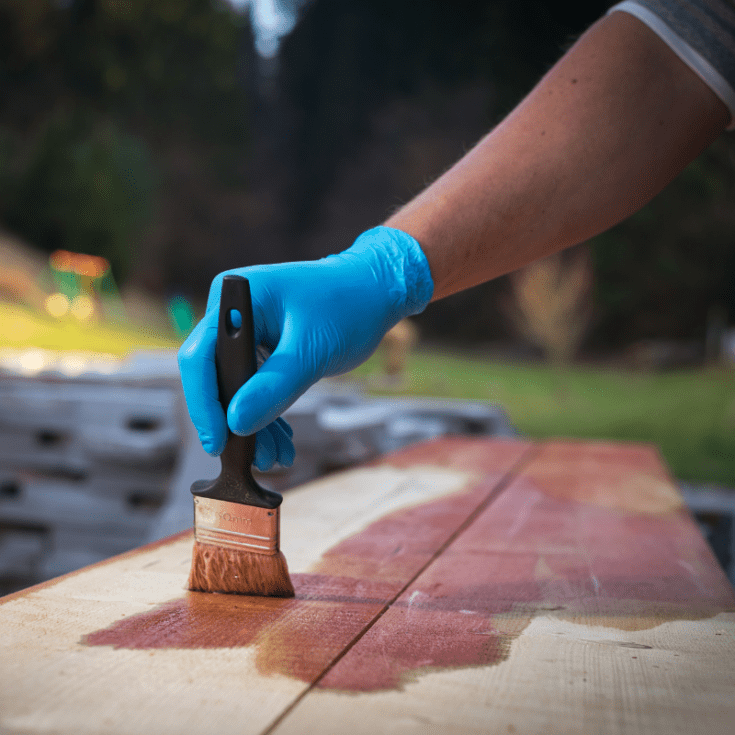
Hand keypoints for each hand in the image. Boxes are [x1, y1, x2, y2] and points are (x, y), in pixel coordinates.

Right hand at [178, 226, 432, 469]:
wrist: (376, 292)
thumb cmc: (349, 306)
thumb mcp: (312, 351)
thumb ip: (273, 387)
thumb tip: (235, 424)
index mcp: (235, 299)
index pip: (200, 357)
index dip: (204, 404)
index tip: (218, 443)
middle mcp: (232, 314)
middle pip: (214, 377)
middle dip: (233, 421)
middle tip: (255, 459)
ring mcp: (246, 332)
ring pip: (235, 389)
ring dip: (252, 426)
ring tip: (275, 457)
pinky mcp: (262, 347)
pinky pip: (254, 387)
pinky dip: (267, 414)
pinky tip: (281, 441)